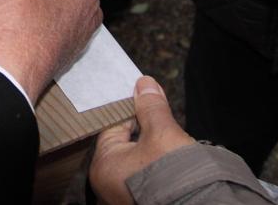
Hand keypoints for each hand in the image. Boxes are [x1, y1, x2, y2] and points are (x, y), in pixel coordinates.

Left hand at [89, 77, 195, 204]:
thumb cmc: (173, 175)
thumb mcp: (163, 132)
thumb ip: (151, 107)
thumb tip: (144, 84)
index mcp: (103, 165)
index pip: (114, 126)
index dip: (133, 111)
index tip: (148, 101)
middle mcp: (108, 183)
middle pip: (127, 144)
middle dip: (146, 132)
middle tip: (164, 126)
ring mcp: (124, 194)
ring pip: (139, 161)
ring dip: (154, 150)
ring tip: (171, 147)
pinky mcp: (143, 200)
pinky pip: (148, 176)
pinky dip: (159, 168)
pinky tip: (173, 163)